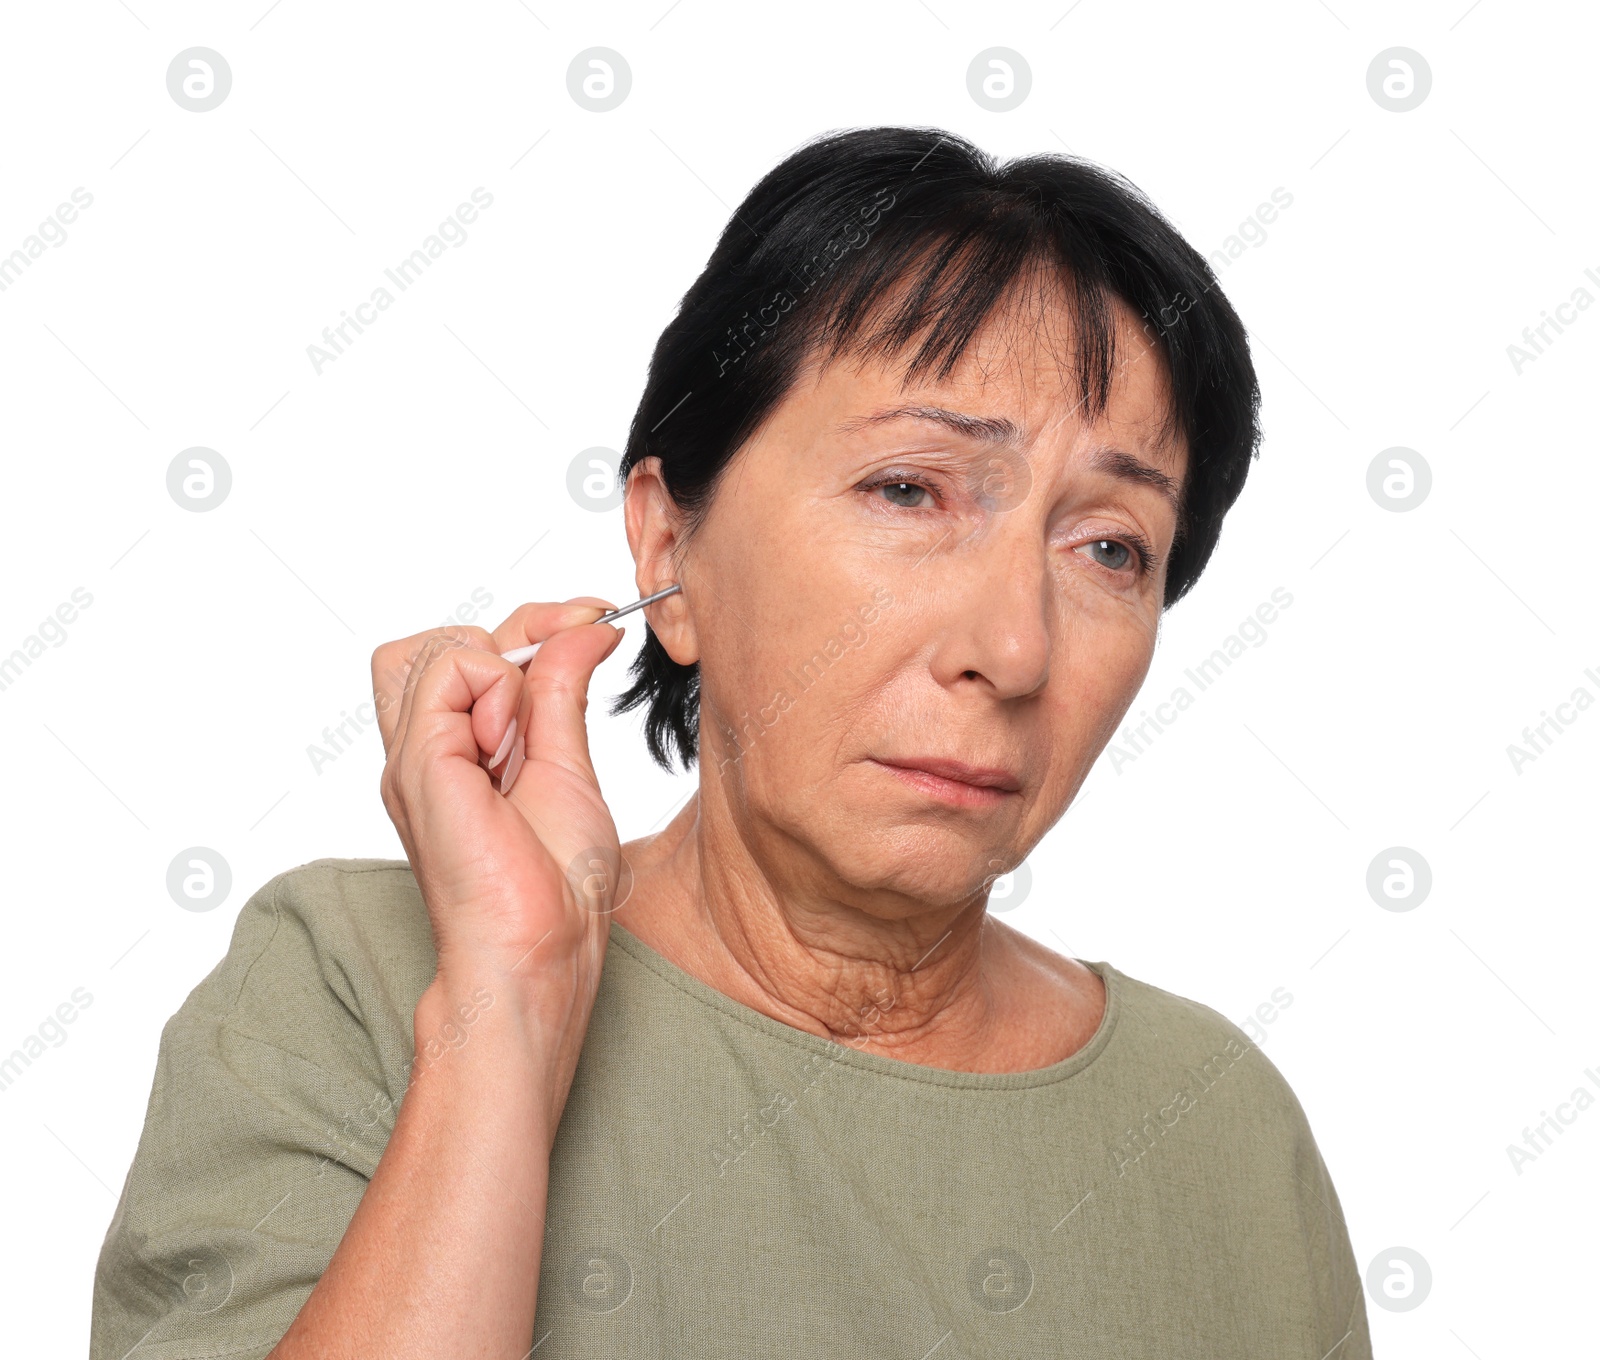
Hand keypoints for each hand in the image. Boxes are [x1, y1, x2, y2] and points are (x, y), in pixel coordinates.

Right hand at [371, 599, 627, 1040]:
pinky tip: (509, 744)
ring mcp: (415, 756)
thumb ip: (563, 693)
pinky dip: (491, 686)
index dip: (537, 624)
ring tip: (524, 736)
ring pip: (434, 646)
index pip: (475, 649)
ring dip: (500, 668)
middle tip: (570, 658)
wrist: (538, 950)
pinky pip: (444, 671)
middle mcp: (428, 749)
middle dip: (519, 630)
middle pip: (443, 640)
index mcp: (460, 751)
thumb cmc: (554, 888)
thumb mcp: (570, 766)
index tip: (596, 623)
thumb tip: (586, 630)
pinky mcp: (418, 763)